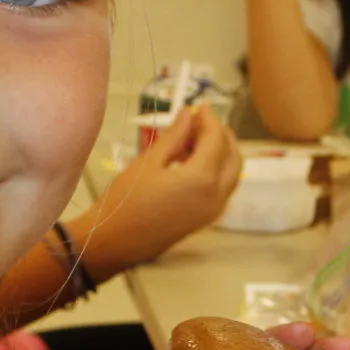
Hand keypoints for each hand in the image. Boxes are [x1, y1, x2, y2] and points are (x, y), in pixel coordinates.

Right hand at [74, 107, 242, 272]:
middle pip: (233, 156)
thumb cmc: (126, 201)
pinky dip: (215, 170)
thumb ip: (174, 137)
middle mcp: (216, 196)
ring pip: (231, 173)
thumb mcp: (149, 162)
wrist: (116, 242)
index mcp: (202, 179)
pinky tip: (189, 163)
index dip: (210, 119)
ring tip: (190, 141)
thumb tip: (188, 115)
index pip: (217, 139)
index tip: (199, 106)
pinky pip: (222, 188)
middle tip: (199, 122)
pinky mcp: (206, 219)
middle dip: (221, 135)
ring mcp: (213, 211)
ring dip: (219, 153)